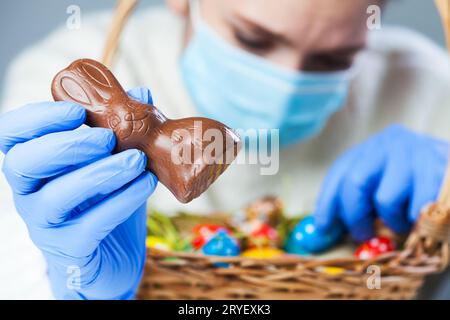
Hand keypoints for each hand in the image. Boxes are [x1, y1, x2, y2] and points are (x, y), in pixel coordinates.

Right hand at [0, 87, 156, 298]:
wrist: (114, 255)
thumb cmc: (106, 201)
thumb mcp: (113, 160)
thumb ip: (122, 127)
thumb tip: (141, 92)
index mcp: (33, 164)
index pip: (11, 134)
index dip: (37, 119)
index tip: (76, 112)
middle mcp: (29, 192)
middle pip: (24, 163)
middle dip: (68, 145)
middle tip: (109, 138)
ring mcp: (45, 223)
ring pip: (58, 195)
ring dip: (101, 173)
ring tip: (137, 161)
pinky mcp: (69, 248)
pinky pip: (91, 224)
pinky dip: (122, 200)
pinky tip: (146, 184)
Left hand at [314, 125, 448, 240]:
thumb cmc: (413, 185)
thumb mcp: (380, 186)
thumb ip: (354, 204)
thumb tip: (322, 232)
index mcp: (370, 148)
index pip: (339, 173)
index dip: (327, 203)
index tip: (323, 227)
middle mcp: (389, 143)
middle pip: (354, 182)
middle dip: (354, 216)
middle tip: (362, 233)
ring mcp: (415, 153)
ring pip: (385, 198)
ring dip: (391, 220)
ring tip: (402, 220)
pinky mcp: (439, 169)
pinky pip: (416, 208)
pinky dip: (414, 221)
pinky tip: (419, 216)